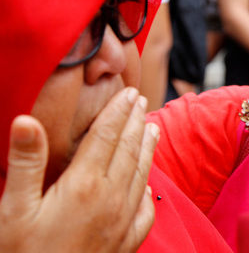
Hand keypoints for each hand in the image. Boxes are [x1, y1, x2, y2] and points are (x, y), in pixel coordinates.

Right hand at [0, 87, 158, 252]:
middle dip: (134, 122)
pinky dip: (148, 190)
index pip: (106, 137)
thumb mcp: (12, 209)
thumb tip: (27, 120)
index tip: (128, 93)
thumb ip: (26, 163)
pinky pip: (144, 211)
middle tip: (140, 100)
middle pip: (128, 150)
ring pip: (140, 174)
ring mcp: (121, 222)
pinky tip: (148, 184)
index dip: (117, 113)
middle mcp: (110, 199)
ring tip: (152, 128)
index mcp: (84, 185)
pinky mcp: (124, 243)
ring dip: (146, 148)